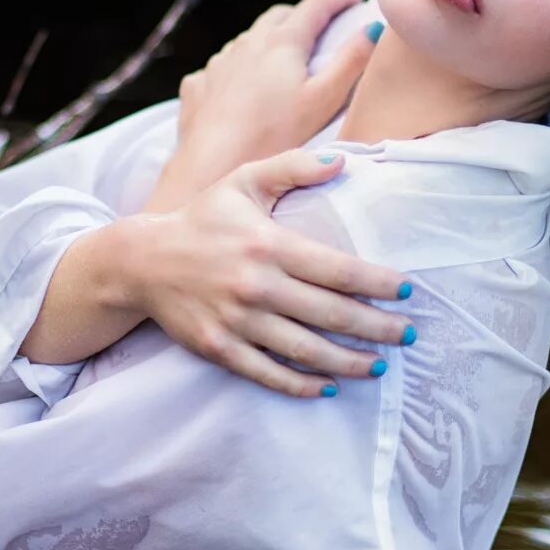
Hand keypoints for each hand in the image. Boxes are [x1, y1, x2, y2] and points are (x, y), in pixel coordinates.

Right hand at [123, 148, 413, 397]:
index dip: (378, 283)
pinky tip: (329, 387)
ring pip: (306, 350)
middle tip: (407, 335)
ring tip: (380, 366)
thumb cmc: (203, 219)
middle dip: (376, 327)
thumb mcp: (244, 182)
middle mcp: (256, 286)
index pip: (337, 270)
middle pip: (331, 314)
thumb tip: (342, 161)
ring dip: (349, 363)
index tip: (407, 292)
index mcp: (268, 245)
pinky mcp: (219, 348)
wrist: (142, 261)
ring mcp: (237, 321)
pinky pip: (268, 374)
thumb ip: (293, 168)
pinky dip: (302, 385)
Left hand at [149, 0, 376, 213]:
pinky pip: (221, 66)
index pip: (315, 6)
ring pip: (248, 39)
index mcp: (282, 43)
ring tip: (283, 59)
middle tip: (321, 27)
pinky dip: (238, 67)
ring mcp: (219, 63)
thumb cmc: (273, 137)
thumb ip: (351, 62)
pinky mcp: (198, 85)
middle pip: (279, 16)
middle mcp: (247, 44)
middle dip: (302, 16)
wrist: (211, 166)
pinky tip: (242, 85)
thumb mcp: (324, 100)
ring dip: (268, 40)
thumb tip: (373, 28)